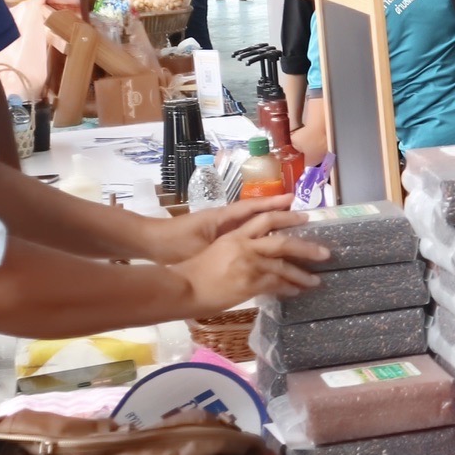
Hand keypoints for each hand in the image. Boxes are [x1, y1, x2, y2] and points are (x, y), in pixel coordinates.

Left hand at [144, 196, 290, 262]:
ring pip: (251, 223)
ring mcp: (221, 227)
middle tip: (303, 215)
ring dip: (270, 223)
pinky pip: (243, 234)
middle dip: (278, 211)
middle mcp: (225, 219)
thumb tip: (245, 253)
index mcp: (222, 218)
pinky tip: (268, 244)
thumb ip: (221, 250)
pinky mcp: (217, 237)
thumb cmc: (174, 245)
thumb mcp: (198, 248)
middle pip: (256, 212)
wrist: (151, 243)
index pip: (252, 208)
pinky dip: (257, 235)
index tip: (293, 201)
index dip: (273, 205)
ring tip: (292, 227)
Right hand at [171, 210, 326, 315]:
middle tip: (325, 253)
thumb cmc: (196, 272)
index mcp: (236, 234)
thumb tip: (257, 254)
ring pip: (284, 266)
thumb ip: (239, 249)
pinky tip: (297, 291)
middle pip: (283, 241)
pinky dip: (289, 288)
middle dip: (306, 247)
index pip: (266, 219)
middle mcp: (245, 246)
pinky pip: (276, 285)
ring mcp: (249, 264)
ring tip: (316, 280)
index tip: (304, 218)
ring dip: (302, 275)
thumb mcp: (218, 251)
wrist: (184, 287)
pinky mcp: (250, 283)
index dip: (287, 217)